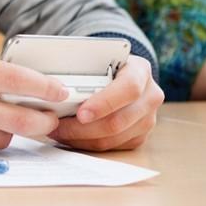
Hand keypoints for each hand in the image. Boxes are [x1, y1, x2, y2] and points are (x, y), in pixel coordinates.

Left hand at [49, 55, 163, 150]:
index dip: (104, 103)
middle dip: (83, 127)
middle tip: (57, 126)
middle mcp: (150, 96)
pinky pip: (113, 146)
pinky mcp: (140, 135)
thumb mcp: (96, 58)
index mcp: (140, 70)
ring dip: (82, 138)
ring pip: (114, 138)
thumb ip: (83, 70)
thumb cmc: (102, 64)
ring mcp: (148, 118)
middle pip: (119, 120)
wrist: (120, 73)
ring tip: (58, 131)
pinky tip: (71, 136)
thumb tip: (55, 85)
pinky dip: (88, 144)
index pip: (128, 89)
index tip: (81, 114)